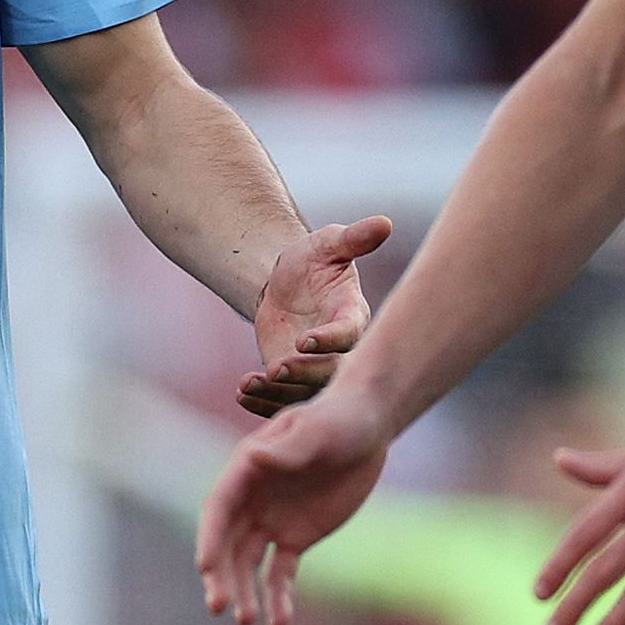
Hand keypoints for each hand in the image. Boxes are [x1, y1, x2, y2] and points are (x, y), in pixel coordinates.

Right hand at [198, 388, 392, 624]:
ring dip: (244, 593)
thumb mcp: (317, 430)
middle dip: (221, 576)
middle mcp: (251, 500)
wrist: (365, 429)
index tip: (205, 567)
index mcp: (247, 471)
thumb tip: (255, 457)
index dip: (209, 537)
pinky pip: (280, 574)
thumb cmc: (338, 419)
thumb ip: (289, 447)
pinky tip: (279, 623)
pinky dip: (278, 598)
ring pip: (248, 565)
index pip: (218, 509)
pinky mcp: (295, 539)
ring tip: (248, 621)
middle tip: (220, 607)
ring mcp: (270, 522)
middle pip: (226, 544)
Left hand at [240, 214, 392, 415]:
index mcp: (353, 316)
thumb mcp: (329, 244)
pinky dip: (261, 401)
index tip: (304, 341)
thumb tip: (384, 223)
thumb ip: (353, 238)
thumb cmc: (313, 261)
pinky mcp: (294, 381)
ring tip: (249, 384)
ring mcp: (317, 369)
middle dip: (304, 374)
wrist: (286, 283)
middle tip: (276, 368)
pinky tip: (241, 392)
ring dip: (277, 392)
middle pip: (330, 372)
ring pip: (304, 392)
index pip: (349, 335)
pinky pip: (282, 399)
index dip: (329, 341)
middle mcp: (340, 349)